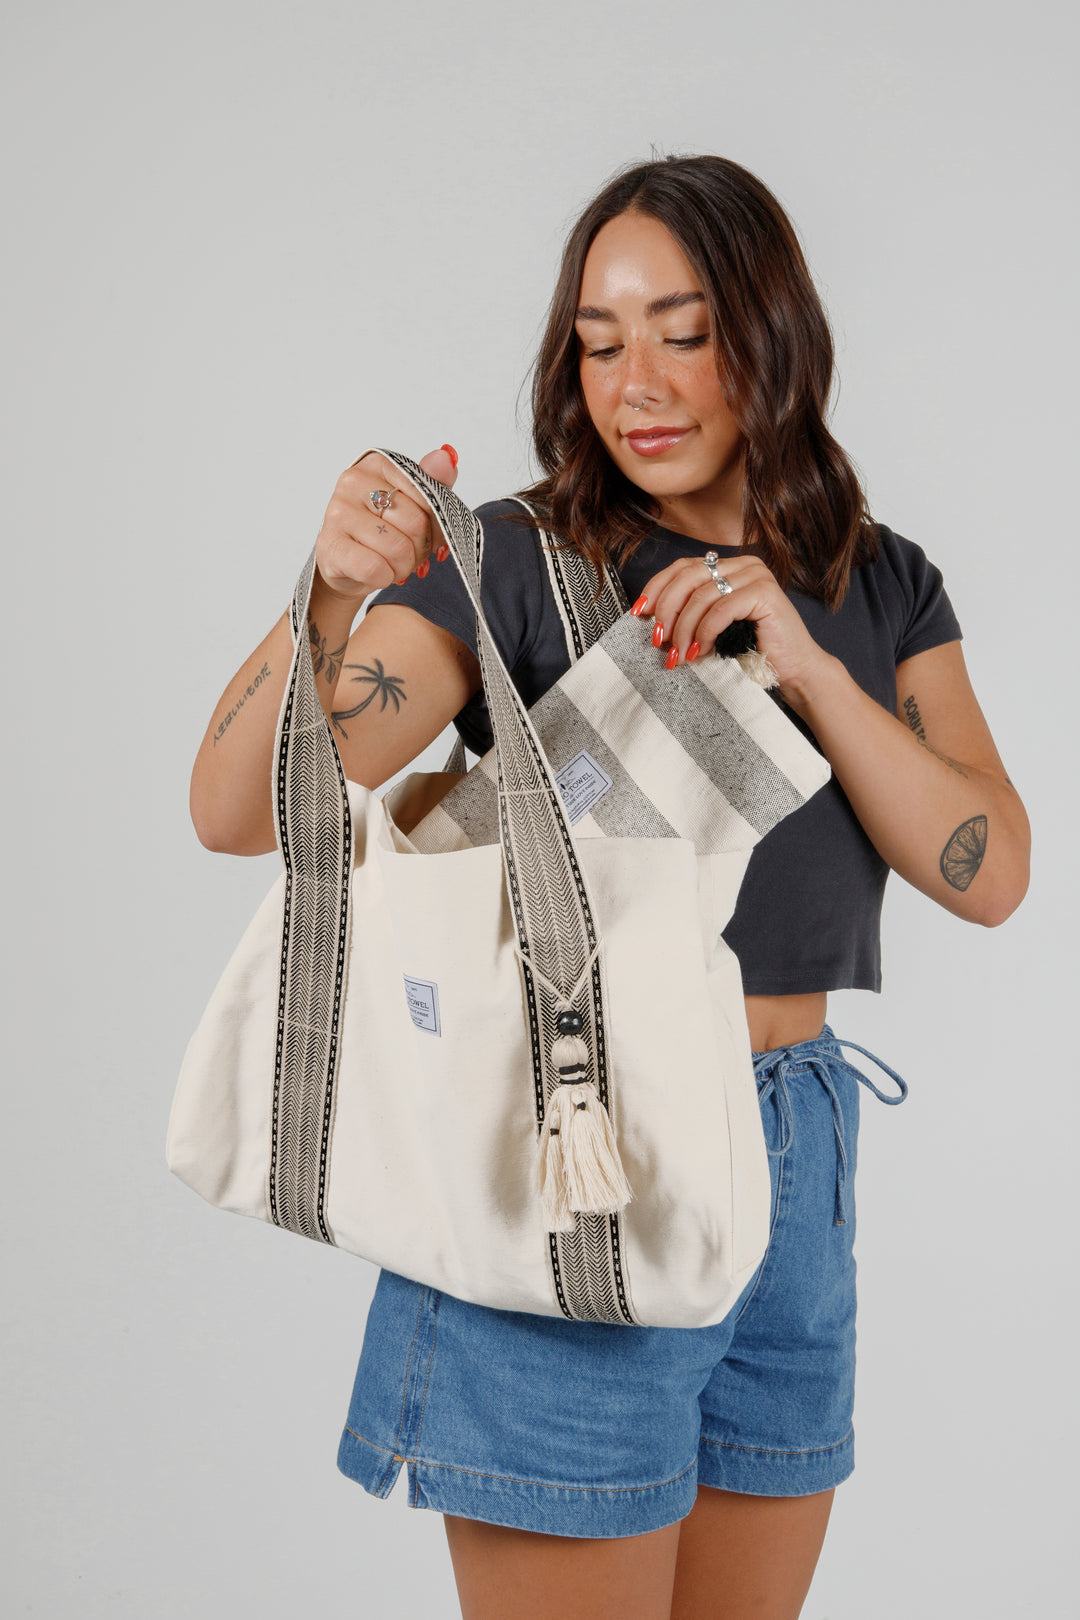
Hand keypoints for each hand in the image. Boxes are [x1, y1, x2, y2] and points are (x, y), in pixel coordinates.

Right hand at [314, 444, 458, 607]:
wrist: (346, 565)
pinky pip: (375, 569)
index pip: (428, 495)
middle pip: (415, 524)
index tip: (427, 533)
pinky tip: (377, 573)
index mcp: (378, 465)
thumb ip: (433, 483)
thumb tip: (446, 456)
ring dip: (403, 566)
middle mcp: (353, 481)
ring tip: (391, 562)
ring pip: (398, 550)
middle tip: (406, 552)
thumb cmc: (383, 532)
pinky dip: (384, 578)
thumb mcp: (414, 506)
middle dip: (419, 548)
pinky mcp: (330, 545)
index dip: (436, 524)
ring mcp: (338, 512)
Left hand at [633, 553, 833, 701]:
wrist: (793, 670)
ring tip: (681, 654)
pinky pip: (722, 609)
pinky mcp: (765, 591)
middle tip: (658, 639)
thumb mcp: (711, 628)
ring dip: (685, 628)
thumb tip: (650, 619)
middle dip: (667, 610)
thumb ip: (689, 615)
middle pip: (688, 577)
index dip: (657, 587)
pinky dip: (706, 631)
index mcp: (729, 566)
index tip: (639, 612)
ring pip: (702, 595)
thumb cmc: (752, 651)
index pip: (682, 567)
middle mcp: (743, 564)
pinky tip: (702, 650)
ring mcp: (756, 574)